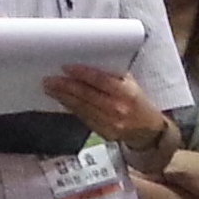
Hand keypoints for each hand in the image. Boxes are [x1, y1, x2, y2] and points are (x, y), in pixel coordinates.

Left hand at [45, 63, 164, 152]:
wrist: (148, 129)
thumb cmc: (138, 102)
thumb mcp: (131, 83)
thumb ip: (112, 75)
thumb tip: (87, 64)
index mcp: (126, 92)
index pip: (100, 80)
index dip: (81, 74)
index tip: (66, 68)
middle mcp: (118, 108)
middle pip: (86, 95)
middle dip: (65, 87)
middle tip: (50, 80)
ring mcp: (111, 123)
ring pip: (82, 108)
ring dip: (64, 98)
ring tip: (51, 89)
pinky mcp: (104, 133)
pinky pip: (84, 118)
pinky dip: (72, 109)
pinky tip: (63, 101)